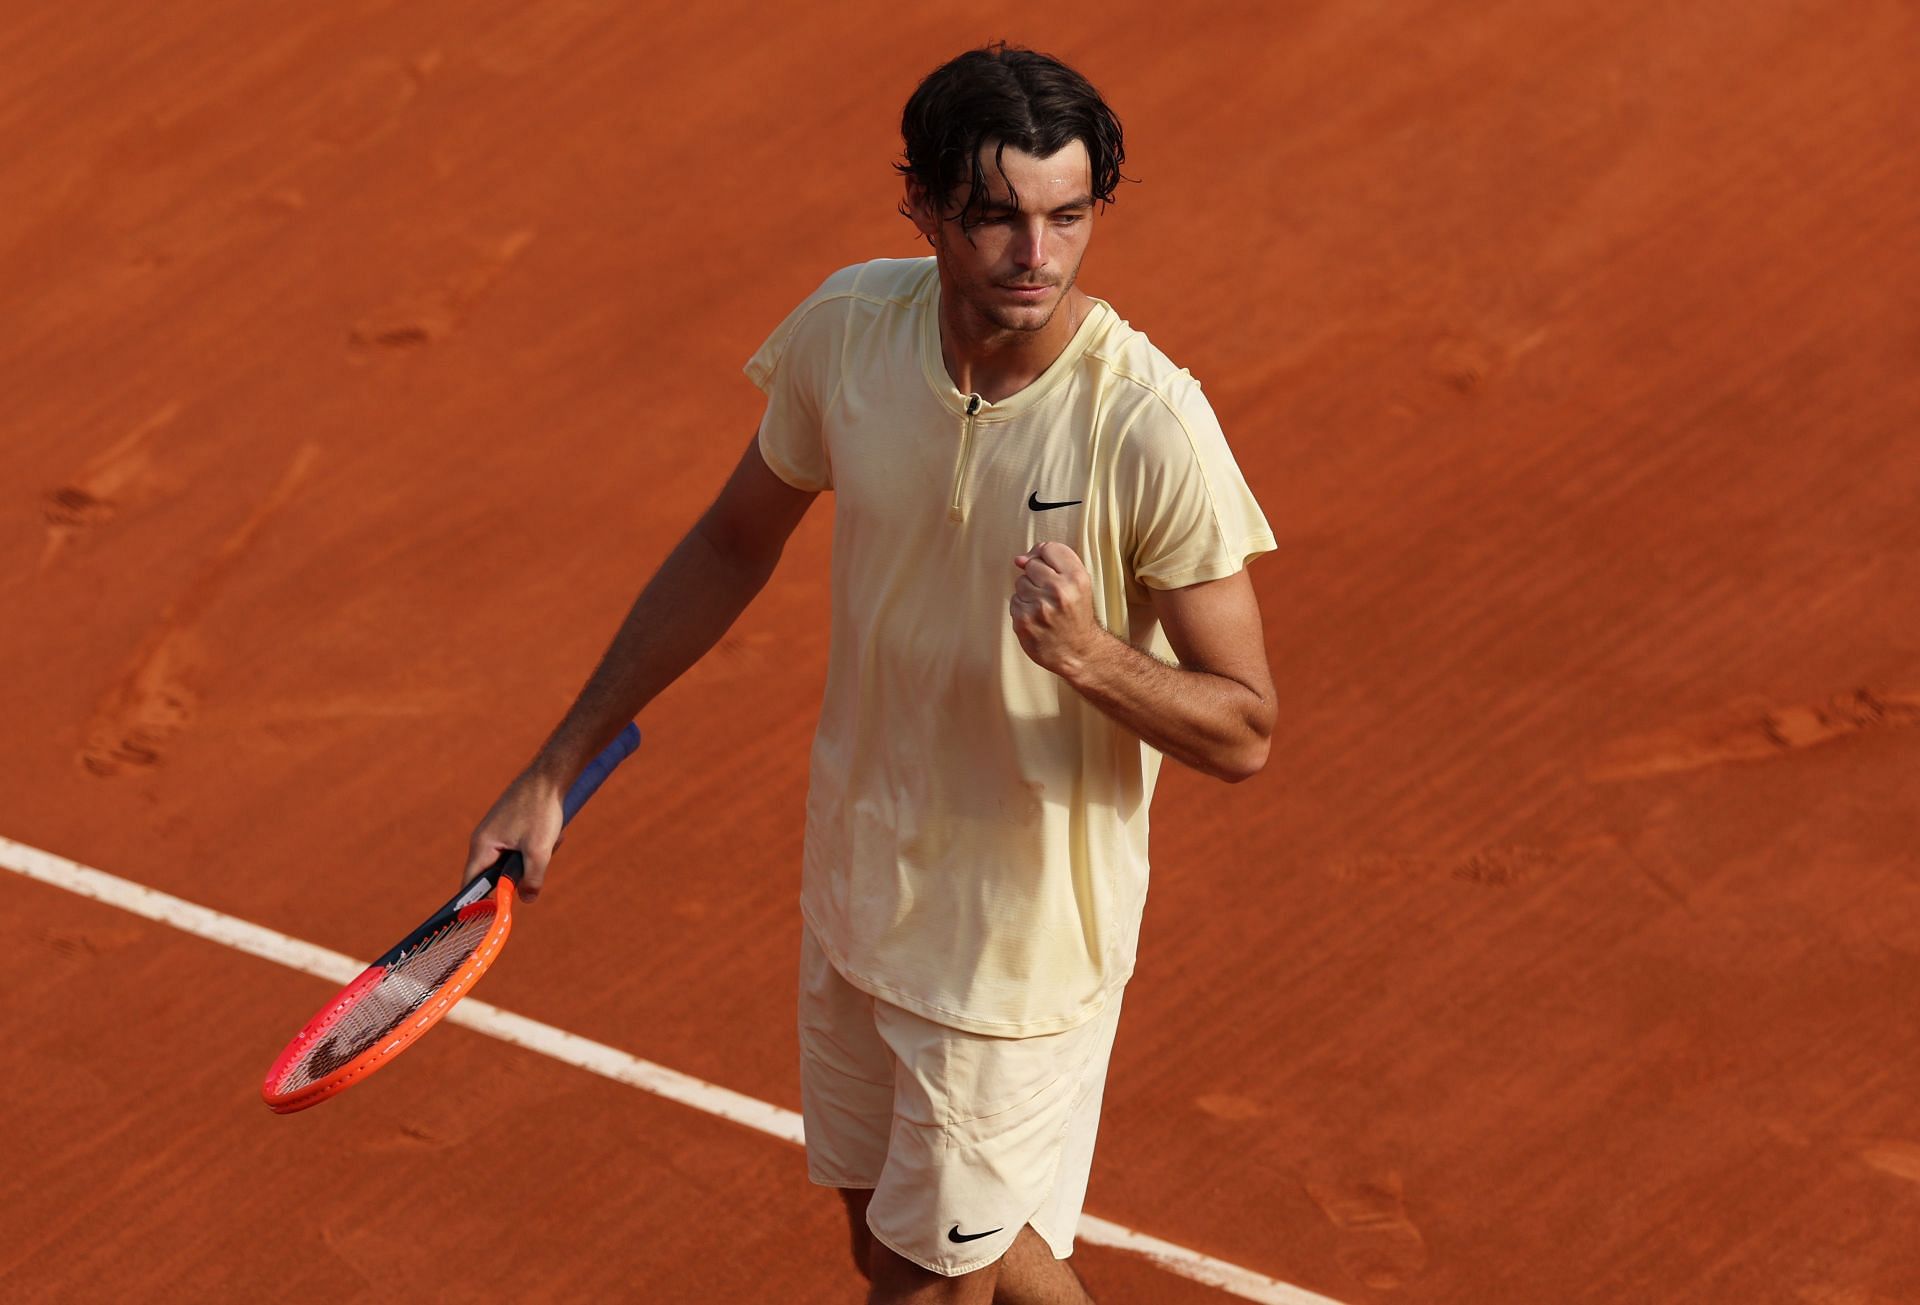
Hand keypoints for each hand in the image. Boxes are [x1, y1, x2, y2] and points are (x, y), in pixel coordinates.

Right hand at [461, 768, 566, 901]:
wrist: (550, 776)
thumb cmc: (541, 810)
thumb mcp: (540, 850)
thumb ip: (532, 879)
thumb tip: (526, 900)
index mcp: (482, 845)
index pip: (471, 883)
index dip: (479, 901)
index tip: (492, 913)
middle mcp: (484, 839)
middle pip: (496, 873)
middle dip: (520, 873)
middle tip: (539, 859)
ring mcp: (497, 831)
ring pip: (514, 859)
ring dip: (534, 856)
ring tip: (549, 838)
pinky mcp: (510, 825)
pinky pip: (522, 846)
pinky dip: (538, 844)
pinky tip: (552, 831)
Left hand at [1010, 541, 1101, 676]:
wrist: (1079, 652)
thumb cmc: (1076, 613)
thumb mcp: (1078, 583)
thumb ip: (1054, 562)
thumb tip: (1019, 559)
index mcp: (1076, 578)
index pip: (1049, 548)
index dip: (1047, 558)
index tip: (1053, 572)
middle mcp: (1059, 591)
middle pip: (1031, 564)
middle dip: (1037, 577)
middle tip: (1052, 596)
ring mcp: (1039, 607)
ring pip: (1020, 582)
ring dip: (1028, 593)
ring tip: (1045, 608)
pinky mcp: (1024, 621)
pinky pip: (1014, 601)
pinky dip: (1022, 608)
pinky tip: (1037, 618)